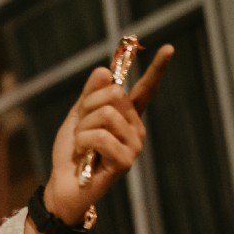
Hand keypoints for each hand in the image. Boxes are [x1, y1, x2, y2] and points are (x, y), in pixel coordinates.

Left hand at [44, 44, 174, 224]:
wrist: (63, 185)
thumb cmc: (72, 152)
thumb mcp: (77, 116)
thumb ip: (90, 95)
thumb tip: (104, 70)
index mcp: (127, 116)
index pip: (145, 89)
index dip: (157, 69)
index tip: (169, 48)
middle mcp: (136, 128)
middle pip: (114, 94)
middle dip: (88, 107)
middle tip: (81, 129)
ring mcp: (134, 145)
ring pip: (106, 114)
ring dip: (83, 128)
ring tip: (82, 146)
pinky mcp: (126, 161)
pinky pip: (100, 136)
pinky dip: (83, 142)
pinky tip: (85, 156)